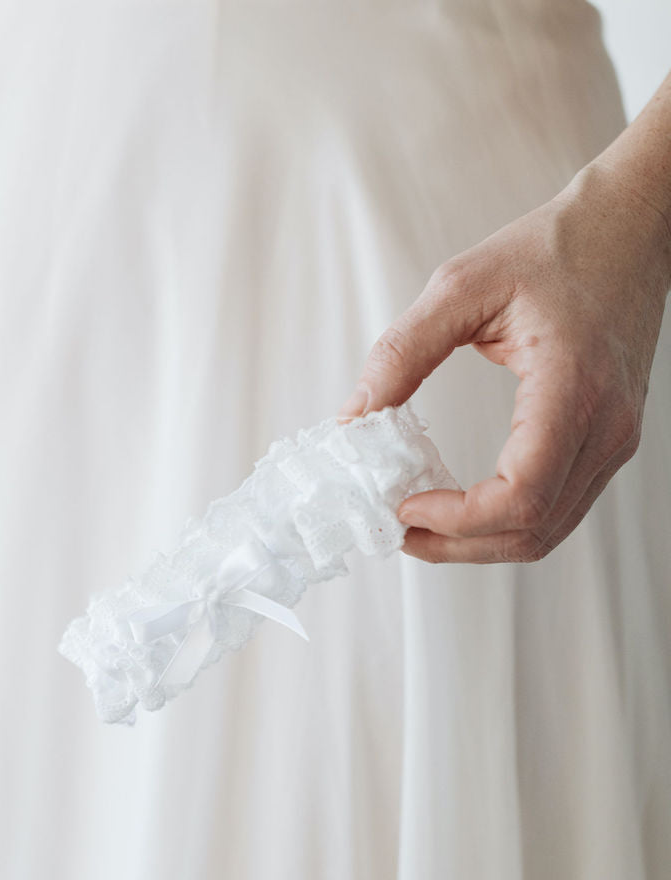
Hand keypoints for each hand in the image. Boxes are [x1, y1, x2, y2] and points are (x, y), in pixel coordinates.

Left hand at [338, 163, 670, 563]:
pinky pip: (557, 504)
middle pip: (532, 529)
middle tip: (400, 531)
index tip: (405, 506)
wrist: (630, 226)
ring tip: (422, 524)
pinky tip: (461, 502)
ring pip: (549, 529)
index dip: (457, 519)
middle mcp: (606, 426)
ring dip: (480, 541)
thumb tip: (356, 416)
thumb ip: (402, 353)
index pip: (522, 495)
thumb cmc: (556, 247)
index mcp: (573, 388)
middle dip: (458, 545)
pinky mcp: (606, 437)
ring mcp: (613, 438)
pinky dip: (505, 519)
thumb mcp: (460, 286)